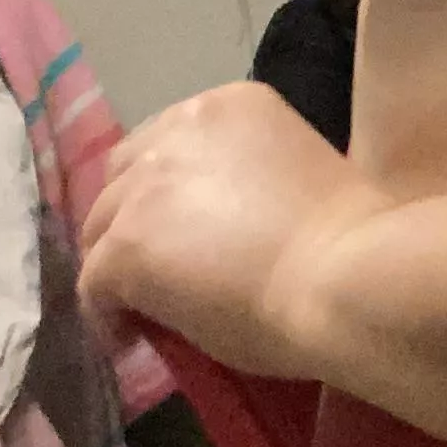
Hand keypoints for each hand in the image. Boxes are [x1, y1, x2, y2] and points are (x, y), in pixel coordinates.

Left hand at [80, 83, 388, 377]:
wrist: (350, 281)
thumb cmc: (354, 243)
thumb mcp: (299, 179)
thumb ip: (253, 184)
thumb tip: (230, 230)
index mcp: (230, 107)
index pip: (169, 141)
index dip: (169, 189)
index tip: (187, 229)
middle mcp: (179, 130)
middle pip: (123, 175)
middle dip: (132, 219)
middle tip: (156, 267)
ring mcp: (146, 188)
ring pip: (99, 228)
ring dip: (114, 266)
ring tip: (138, 308)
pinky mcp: (127, 246)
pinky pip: (92, 284)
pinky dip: (105, 313)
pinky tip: (128, 339)